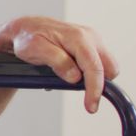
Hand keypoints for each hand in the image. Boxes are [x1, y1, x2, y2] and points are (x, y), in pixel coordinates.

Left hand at [0, 16, 117, 113]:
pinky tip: (71, 71)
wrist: (25, 29)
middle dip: (98, 82)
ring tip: (68, 76)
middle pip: (109, 68)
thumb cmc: (28, 38)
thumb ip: (58, 62)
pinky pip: (97, 63)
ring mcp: (91, 40)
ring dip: (93, 77)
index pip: (94, 67)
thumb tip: (75, 77)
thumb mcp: (36, 49)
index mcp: (78, 37)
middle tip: (79, 91)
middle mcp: (89, 36)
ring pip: (106, 66)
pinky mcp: (90, 45)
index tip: (91, 106)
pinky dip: (88, 72)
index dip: (95, 89)